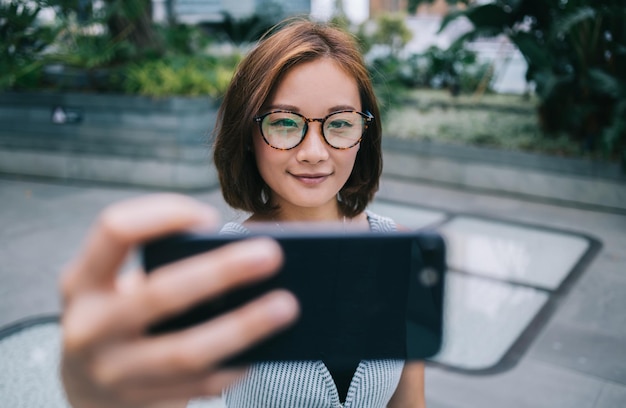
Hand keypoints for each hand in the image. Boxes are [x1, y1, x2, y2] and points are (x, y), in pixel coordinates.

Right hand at [59, 194, 298, 407]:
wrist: (84, 385)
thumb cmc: (118, 314)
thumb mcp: (116, 284)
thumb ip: (160, 266)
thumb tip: (242, 255)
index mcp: (82, 280)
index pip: (115, 229)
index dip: (165, 215)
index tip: (210, 218)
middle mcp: (89, 326)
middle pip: (160, 294)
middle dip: (220, 271)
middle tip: (272, 254)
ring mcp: (114, 373)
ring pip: (186, 353)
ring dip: (243, 327)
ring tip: (287, 305)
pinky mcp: (140, 404)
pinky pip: (199, 386)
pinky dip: (236, 365)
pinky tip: (266, 346)